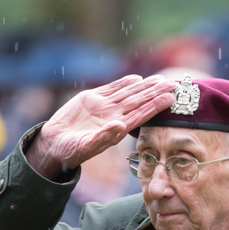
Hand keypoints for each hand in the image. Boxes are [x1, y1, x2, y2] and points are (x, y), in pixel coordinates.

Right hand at [26, 74, 175, 178]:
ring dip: (144, 86)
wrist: (54, 143)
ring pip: (128, 94)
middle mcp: (114, 117)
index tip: (170, 99)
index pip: (141, 115)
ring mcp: (104, 107)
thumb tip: (120, 125)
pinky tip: (137, 79)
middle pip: (139, 102)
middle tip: (174, 84)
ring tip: (161, 79)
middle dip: (155, 93)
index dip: (155, 106)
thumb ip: (103, 136)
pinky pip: (111, 89)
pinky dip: (123, 83)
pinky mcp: (91, 99)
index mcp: (117, 130)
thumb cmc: (71, 150)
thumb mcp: (86, 146)